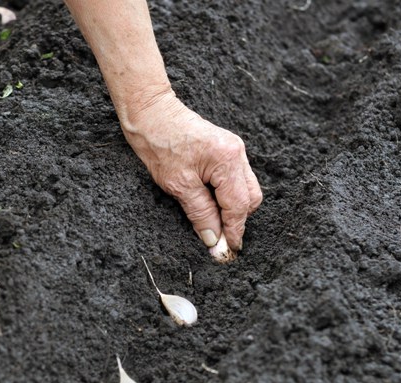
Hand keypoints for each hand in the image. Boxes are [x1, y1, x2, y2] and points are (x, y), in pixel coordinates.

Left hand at [121, 93, 261, 256]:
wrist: (150, 113)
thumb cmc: (159, 144)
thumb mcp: (178, 185)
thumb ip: (200, 213)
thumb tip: (213, 239)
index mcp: (228, 160)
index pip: (239, 205)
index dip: (234, 230)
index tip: (228, 251)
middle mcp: (237, 153)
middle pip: (250, 198)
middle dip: (237, 220)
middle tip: (219, 240)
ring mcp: (233, 150)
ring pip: (245, 189)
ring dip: (232, 208)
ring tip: (213, 222)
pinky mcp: (225, 150)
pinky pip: (235, 179)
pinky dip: (227, 195)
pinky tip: (211, 204)